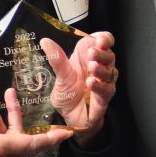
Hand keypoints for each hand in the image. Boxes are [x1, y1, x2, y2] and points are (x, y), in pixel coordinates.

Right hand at [0, 73, 71, 156]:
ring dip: (14, 123)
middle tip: (29, 106)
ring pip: (17, 145)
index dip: (49, 138)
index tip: (65, 133)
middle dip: (28, 122)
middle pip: (27, 143)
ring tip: (8, 98)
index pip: (29, 143)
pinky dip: (6, 133)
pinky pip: (8, 150)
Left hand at [41, 32, 117, 147]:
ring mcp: (103, 81)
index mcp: (88, 57)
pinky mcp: (104, 97)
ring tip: (92, 67)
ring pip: (109, 71)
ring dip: (101, 68)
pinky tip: (91, 82)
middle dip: (102, 53)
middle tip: (92, 53)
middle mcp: (98, 67)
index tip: (99, 39)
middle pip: (108, 54)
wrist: (69, 117)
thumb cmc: (68, 95)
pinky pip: (106, 89)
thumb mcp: (60, 76)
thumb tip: (45, 42)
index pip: (103, 42)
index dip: (104, 39)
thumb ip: (57, 59)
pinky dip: (99, 85)